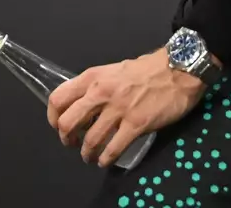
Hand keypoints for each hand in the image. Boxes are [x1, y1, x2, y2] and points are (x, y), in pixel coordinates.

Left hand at [47, 47, 209, 167]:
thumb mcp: (112, 70)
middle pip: (68, 122)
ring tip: (90, 157)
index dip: (53, 117)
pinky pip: (114, 148)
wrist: (177, 69)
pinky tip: (105, 161)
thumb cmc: (146, 69)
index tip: (58, 127)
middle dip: (66, 139)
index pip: (58, 98)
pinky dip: (106, 159)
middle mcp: (100, 93)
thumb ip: (96, 86)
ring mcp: (118, 110)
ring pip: (91, 140)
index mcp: (92, 78)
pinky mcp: (136, 124)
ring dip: (87, 153)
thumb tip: (84, 105)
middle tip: (72, 145)